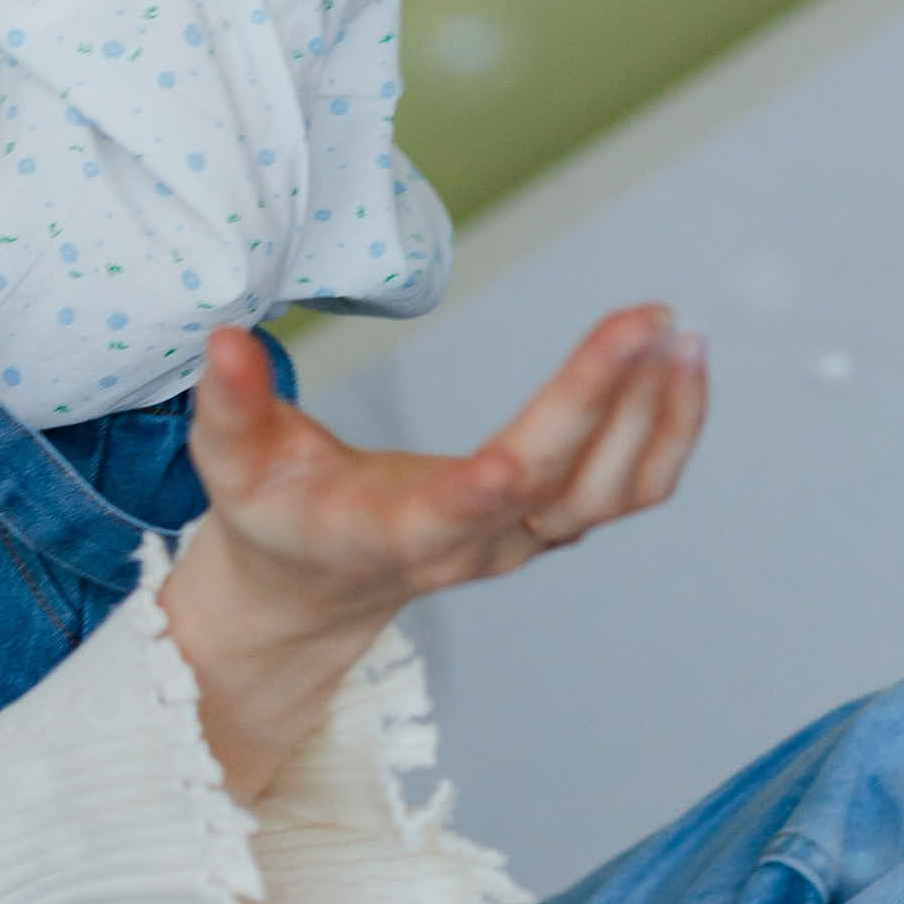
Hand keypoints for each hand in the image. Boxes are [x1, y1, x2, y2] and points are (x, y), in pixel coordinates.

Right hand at [163, 304, 706, 802]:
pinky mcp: (551, 521)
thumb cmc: (271, 513)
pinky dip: (666, 430)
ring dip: (655, 415)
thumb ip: (229, 405)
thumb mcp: (230, 463)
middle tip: (643, 317)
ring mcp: (520, 538)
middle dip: (600, 401)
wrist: (313, 586)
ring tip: (676, 331)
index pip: (440, 520)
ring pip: (611, 493)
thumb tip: (223, 338)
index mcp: (387, 534)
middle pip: (554, 485)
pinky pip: (629, 487)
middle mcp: (470, 544)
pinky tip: (681, 361)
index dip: (474, 498)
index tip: (510, 463)